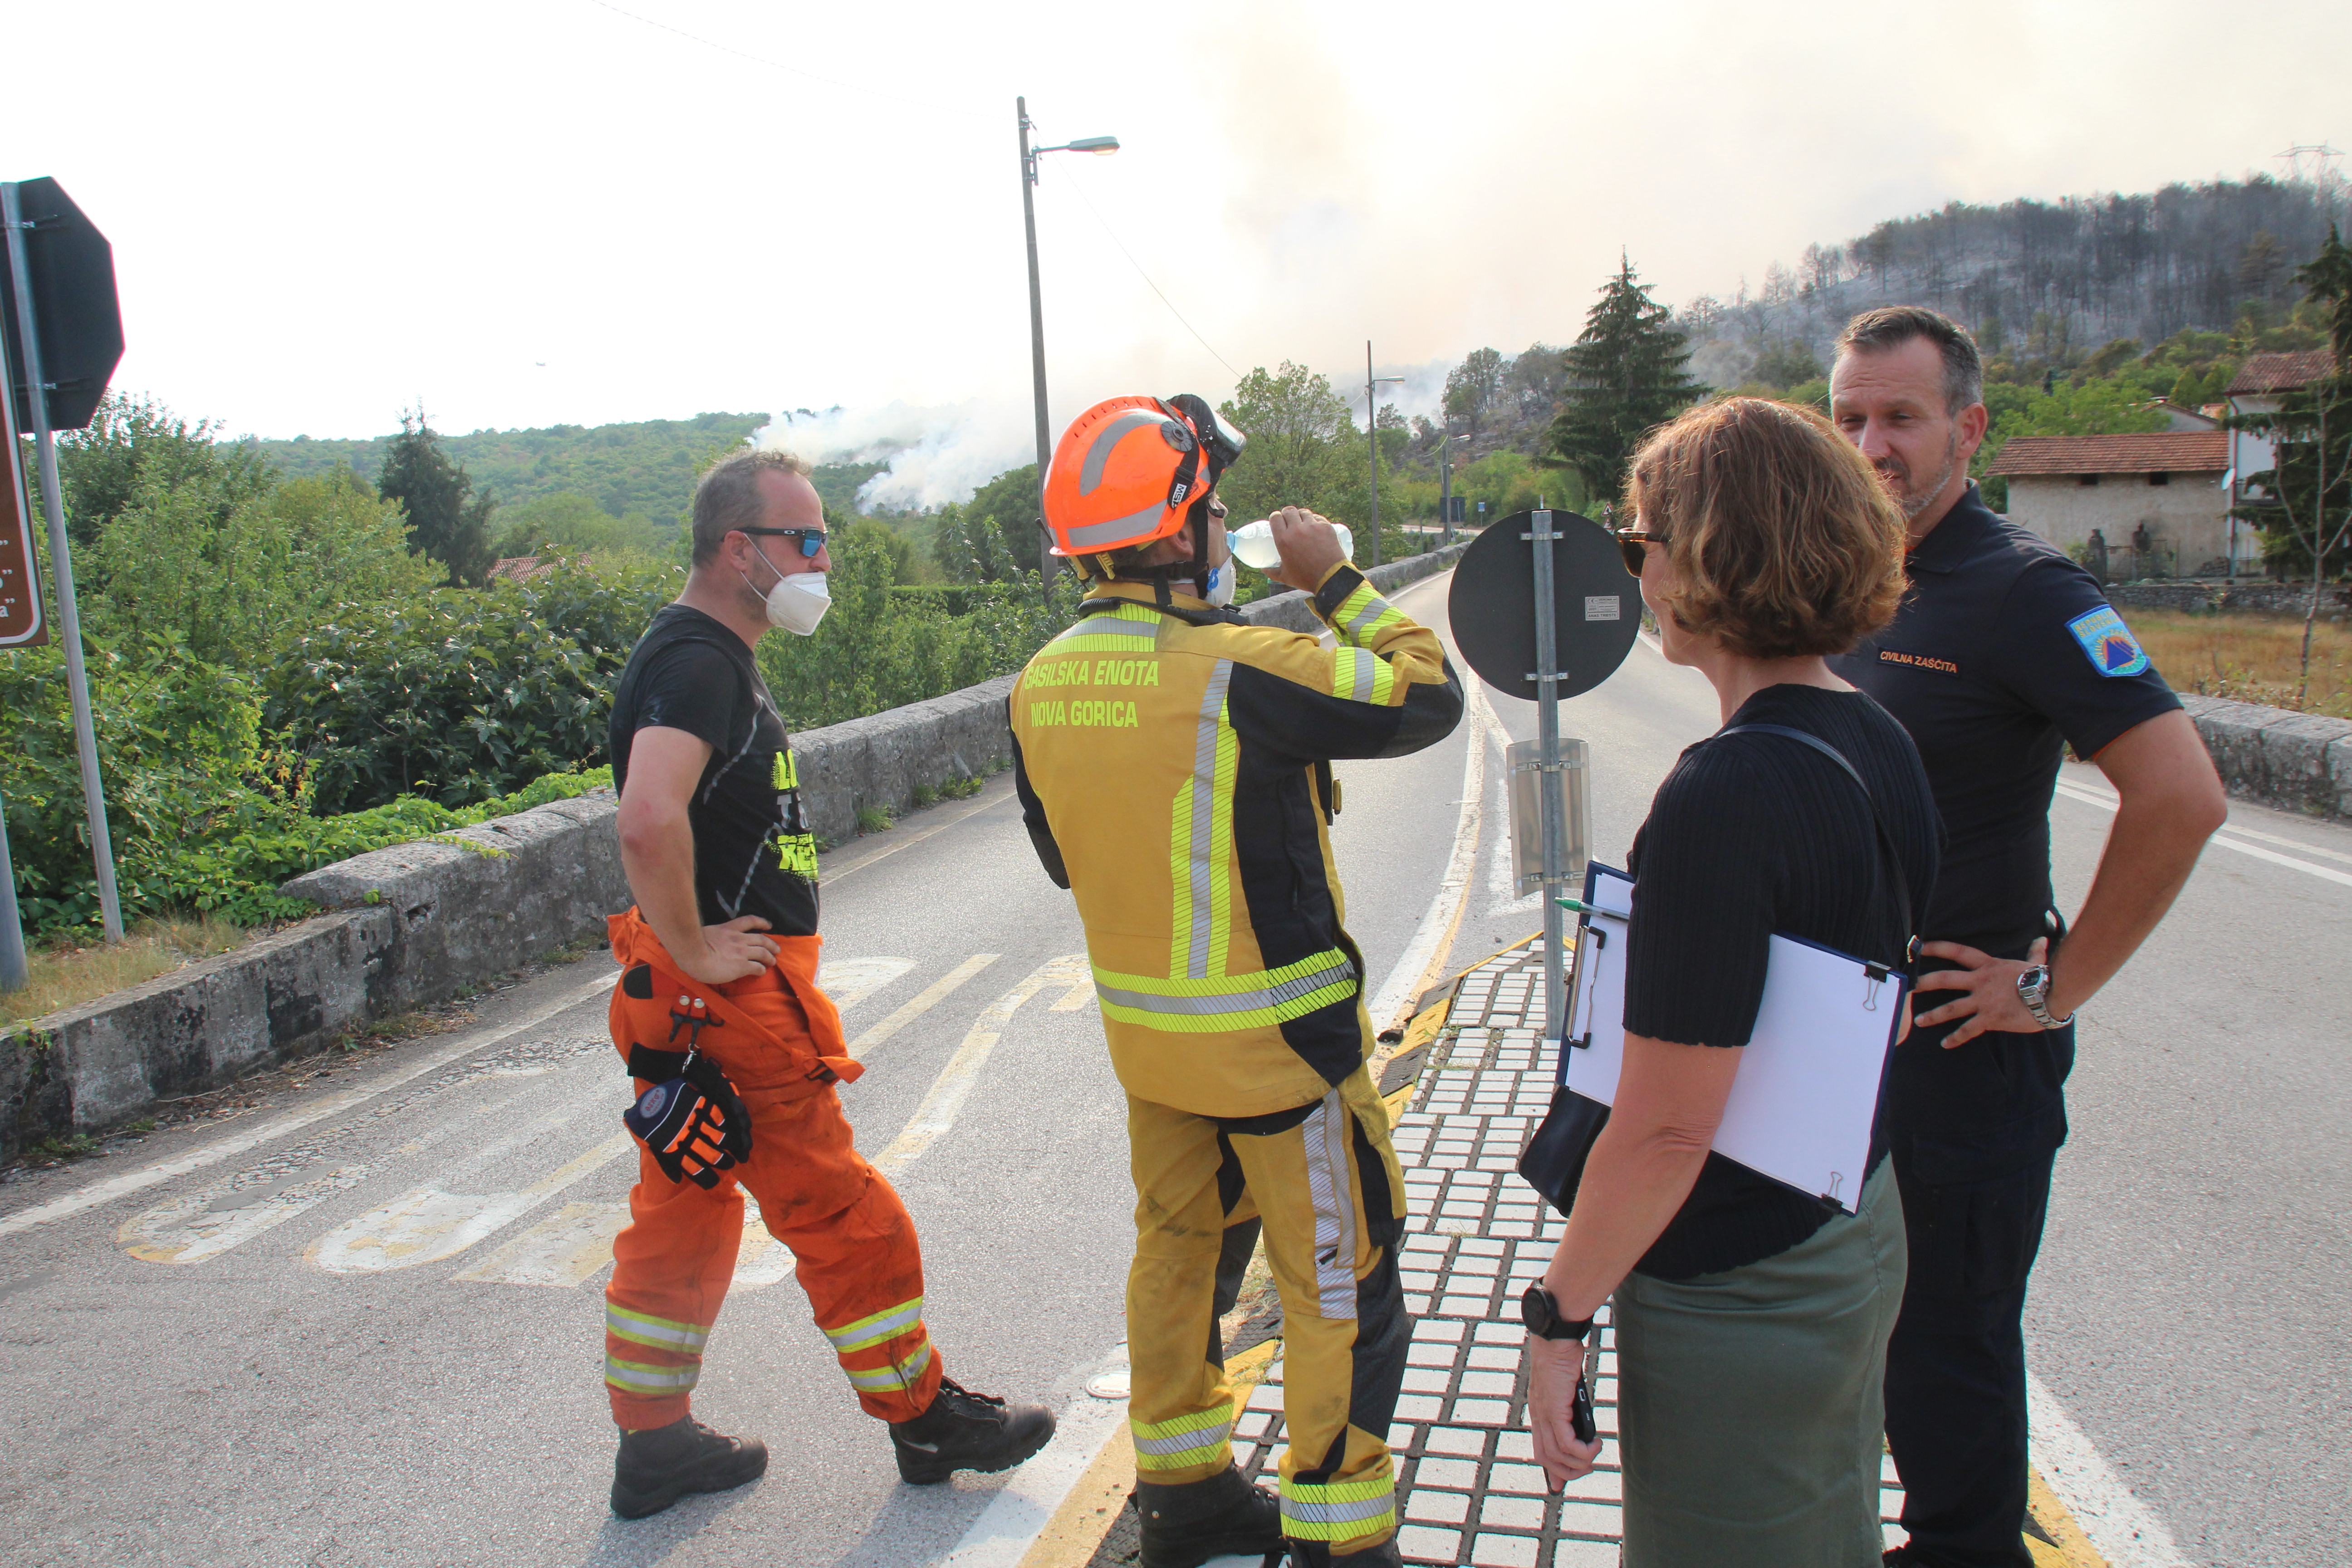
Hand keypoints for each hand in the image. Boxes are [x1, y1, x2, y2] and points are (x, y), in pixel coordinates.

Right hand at [677, 915, 777, 984]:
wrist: (693, 954)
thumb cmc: (691, 945)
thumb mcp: (704, 933)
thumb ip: (712, 936)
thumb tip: (709, 941)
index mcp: (728, 929)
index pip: (749, 921)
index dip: (761, 922)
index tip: (768, 925)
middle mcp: (738, 939)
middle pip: (761, 939)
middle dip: (771, 944)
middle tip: (776, 949)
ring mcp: (741, 952)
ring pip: (763, 953)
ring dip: (770, 958)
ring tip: (773, 961)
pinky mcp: (742, 966)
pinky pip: (757, 967)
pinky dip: (761, 970)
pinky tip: (762, 972)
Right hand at [1267, 505, 1346, 590]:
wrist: (1331, 578)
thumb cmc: (1306, 578)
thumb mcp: (1285, 577)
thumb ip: (1272, 572)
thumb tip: (1264, 569)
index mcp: (1283, 540)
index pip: (1275, 517)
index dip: (1275, 516)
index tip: (1277, 520)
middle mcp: (1296, 530)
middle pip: (1289, 510)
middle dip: (1288, 514)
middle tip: (1290, 520)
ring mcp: (1312, 527)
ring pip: (1303, 512)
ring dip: (1301, 516)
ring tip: (1303, 522)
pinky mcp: (1325, 527)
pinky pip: (1317, 517)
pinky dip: (1315, 520)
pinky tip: (1315, 527)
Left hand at [1524, 1334, 1602, 1488]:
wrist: (1556, 1338)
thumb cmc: (1563, 1358)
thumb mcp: (1567, 1389)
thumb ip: (1570, 1407)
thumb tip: (1580, 1422)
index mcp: (1539, 1412)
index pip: (1540, 1448)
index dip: (1551, 1469)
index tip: (1559, 1484)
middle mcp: (1538, 1416)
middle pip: (1546, 1458)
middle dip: (1567, 1472)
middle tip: (1588, 1468)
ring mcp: (1544, 1413)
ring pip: (1557, 1455)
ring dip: (1579, 1463)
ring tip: (1595, 1454)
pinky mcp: (1554, 1409)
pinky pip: (1565, 1443)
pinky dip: (1581, 1451)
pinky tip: (1595, 1444)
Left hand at [1913, 936, 2051, 1046]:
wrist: (2050, 996)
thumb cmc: (2044, 979)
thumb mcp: (2035, 963)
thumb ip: (2034, 952)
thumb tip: (2042, 939)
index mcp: (1987, 966)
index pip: (1957, 951)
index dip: (1937, 947)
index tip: (1920, 946)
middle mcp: (1980, 981)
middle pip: (1944, 979)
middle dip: (1924, 983)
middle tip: (1909, 987)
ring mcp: (1982, 1001)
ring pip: (1950, 1008)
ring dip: (1933, 1015)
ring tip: (1919, 1021)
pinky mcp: (1989, 1018)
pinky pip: (1967, 1030)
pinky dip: (1955, 1038)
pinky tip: (1945, 1044)